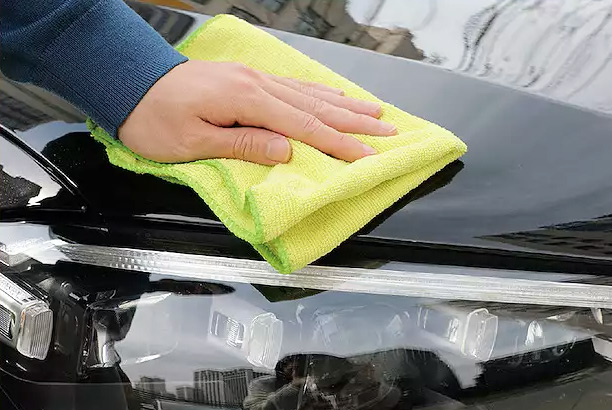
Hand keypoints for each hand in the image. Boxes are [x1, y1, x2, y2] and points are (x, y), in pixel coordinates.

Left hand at [118, 60, 396, 163]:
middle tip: (390, 131)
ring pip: (311, 94)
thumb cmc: (153, 118)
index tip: (367, 156)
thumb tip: (287, 152)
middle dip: (356, 122)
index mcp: (246, 101)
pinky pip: (294, 86)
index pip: (304, 127)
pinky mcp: (248, 79)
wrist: (128, 82)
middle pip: (317, 107)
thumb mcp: (192, 142)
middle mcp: (257, 84)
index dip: (339, 143)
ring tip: (377, 113)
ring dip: (346, 105)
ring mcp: (254, 78)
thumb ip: (243, 145)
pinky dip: (321, 92)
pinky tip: (336, 95)